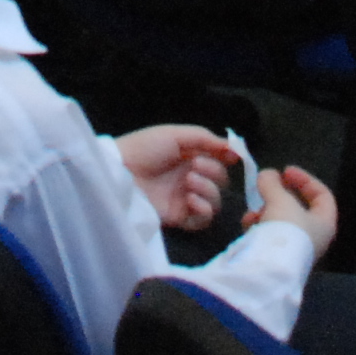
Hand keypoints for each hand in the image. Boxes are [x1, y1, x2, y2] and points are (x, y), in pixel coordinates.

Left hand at [117, 125, 234, 230]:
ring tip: (189, 182)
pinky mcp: (179, 217)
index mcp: (190, 157)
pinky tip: (190, 199)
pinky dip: (203, 209)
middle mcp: (190, 178)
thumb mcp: (175, 134)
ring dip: (208, 189)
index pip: (219, 161)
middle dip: (214, 172)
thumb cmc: (145, 148)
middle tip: (195, 166)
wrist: (120, 172)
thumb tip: (235, 149)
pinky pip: (203, 220)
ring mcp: (185, 199)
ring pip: (215, 201)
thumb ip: (206, 139)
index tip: (232, 156)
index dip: (228, 159)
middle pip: (221, 181)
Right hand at [251, 165, 337, 259]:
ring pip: (280, 222)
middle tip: (265, 189)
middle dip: (278, 196)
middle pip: (298, 208)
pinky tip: (248, 225)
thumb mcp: (280, 199)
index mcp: (325, 223)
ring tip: (252, 211)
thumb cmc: (286, 230)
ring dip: (265, 212)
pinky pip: (269, 236)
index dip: (305, 179)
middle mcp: (314, 238)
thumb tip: (267, 175)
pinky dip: (259, 228)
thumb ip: (273, 183)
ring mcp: (295, 250)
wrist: (271, 269)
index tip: (285, 171)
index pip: (322, 195)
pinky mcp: (277, 259)